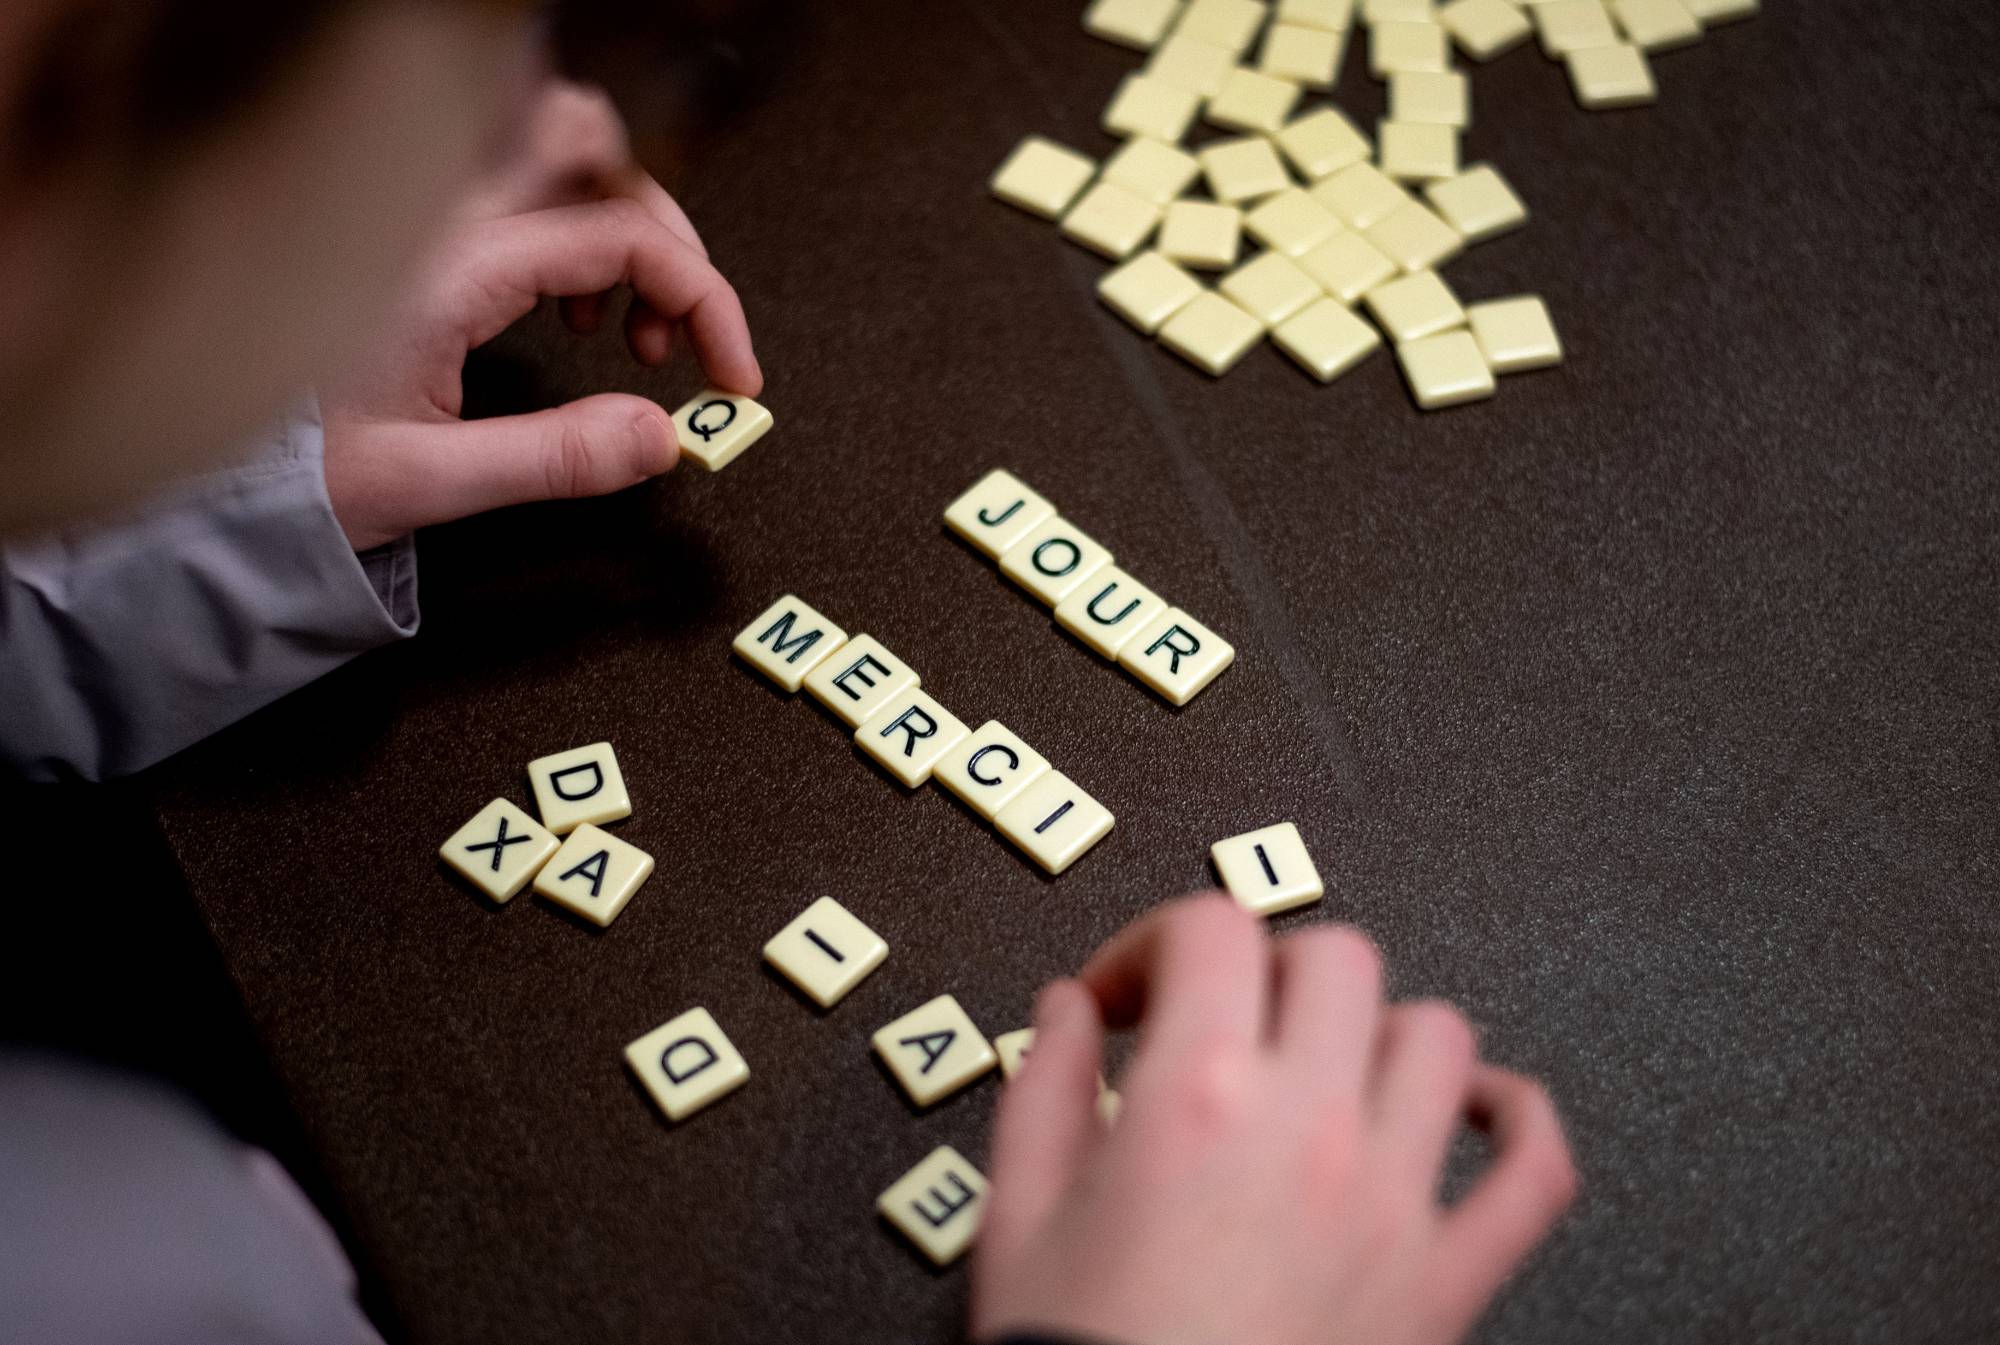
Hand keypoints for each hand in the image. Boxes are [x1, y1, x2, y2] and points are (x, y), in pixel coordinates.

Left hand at [322, 81, 759, 550]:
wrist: (207, 472)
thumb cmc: (294, 469)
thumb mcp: (430, 482)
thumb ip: (554, 458)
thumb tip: (662, 436)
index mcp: (453, 270)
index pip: (625, 234)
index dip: (705, 300)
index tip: (731, 375)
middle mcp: (444, 224)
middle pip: (601, 157)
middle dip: (673, 243)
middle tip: (688, 340)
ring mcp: (432, 222)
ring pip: (562, 158)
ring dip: (625, 230)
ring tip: (632, 332)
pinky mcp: (426, 242)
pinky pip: (528, 195)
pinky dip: (581, 243)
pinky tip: (578, 315)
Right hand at [973, 896, 1576, 1344]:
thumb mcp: (1020, 1212)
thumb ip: (1044, 1086)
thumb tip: (1066, 1011)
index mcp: (1196, 1099)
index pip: (1212, 929)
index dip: (1153, 942)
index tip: (1126, 998)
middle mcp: (1308, 1130)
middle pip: (1332, 959)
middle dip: (1263, 970)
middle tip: (1216, 1022)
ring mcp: (1391, 1201)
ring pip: (1436, 1035)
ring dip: (1374, 1030)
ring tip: (1322, 1064)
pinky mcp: (1445, 1281)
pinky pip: (1535, 1175)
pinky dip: (1520, 1122)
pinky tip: (1473, 1111)